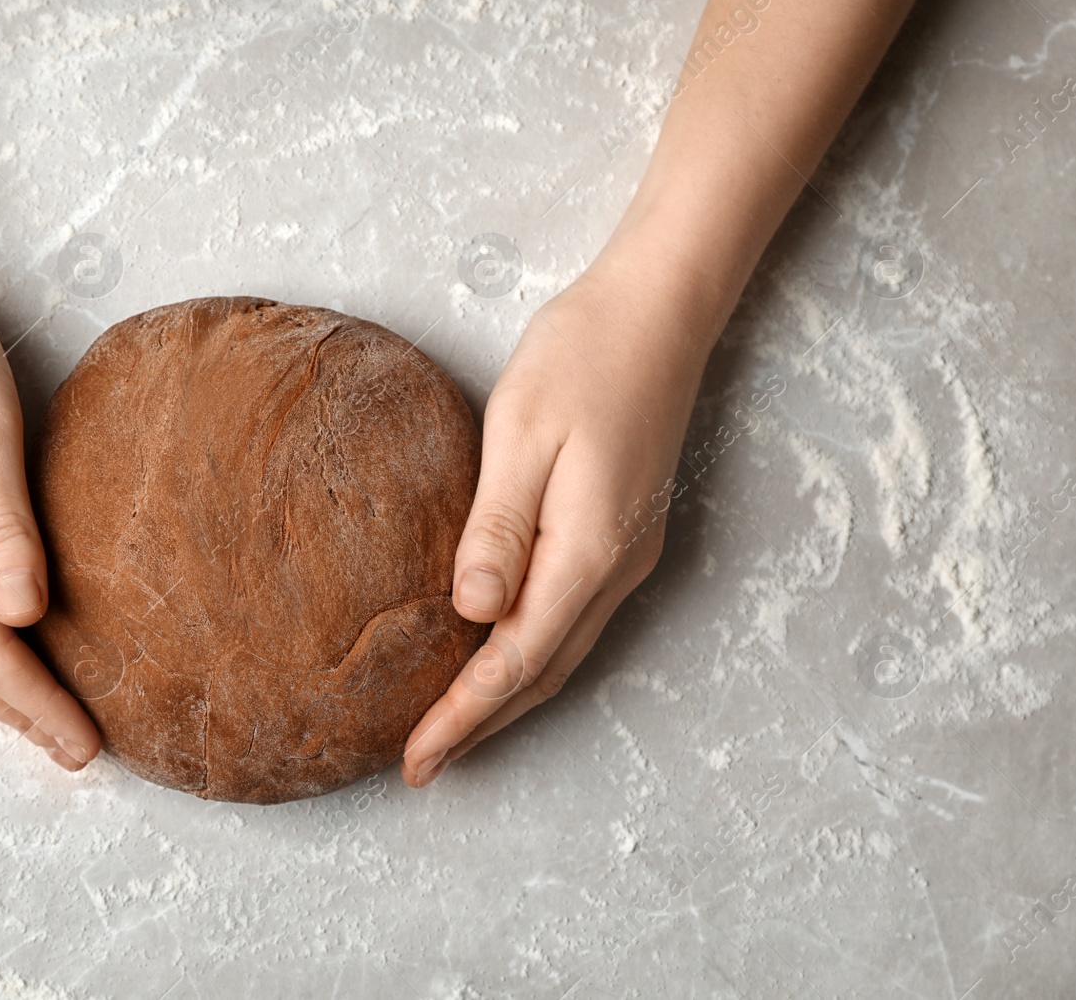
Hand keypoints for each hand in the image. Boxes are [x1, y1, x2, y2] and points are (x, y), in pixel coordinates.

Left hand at [402, 248, 718, 786]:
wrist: (659, 310)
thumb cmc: (583, 357)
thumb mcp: (524, 435)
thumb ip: (498, 528)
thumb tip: (474, 612)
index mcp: (587, 550)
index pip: (514, 661)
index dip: (463, 716)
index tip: (416, 759)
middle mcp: (616, 567)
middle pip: (541, 673)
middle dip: (482, 724)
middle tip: (423, 764)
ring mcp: (628, 553)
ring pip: (560, 651)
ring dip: (506, 696)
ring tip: (452, 726)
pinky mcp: (623, 531)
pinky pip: (570, 617)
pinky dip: (529, 654)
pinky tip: (495, 651)